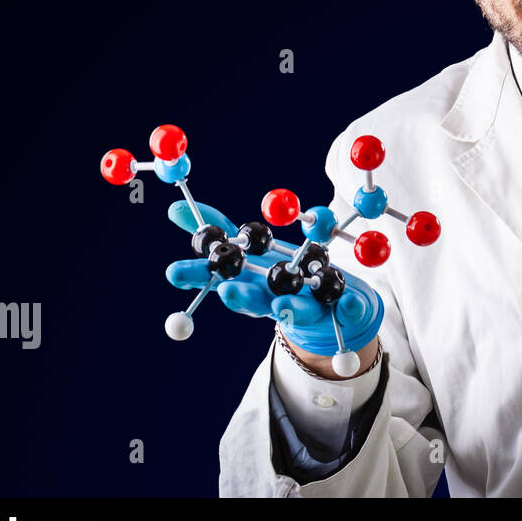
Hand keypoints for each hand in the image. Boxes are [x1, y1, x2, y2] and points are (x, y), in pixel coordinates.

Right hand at [164, 200, 382, 360]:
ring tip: (282, 305)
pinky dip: (347, 308)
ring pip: (295, 310)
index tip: (174, 272)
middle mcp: (274, 299)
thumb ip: (217, 230)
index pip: (220, 278)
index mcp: (252, 283)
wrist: (333, 307)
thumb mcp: (252, 248)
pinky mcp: (340, 312)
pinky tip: (347, 305)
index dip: (199, 276)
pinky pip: (345, 310)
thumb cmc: (284, 273)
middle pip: (254, 299)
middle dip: (240, 297)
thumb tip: (174, 208)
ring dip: (287, 307)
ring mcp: (306, 308)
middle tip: (228, 291)